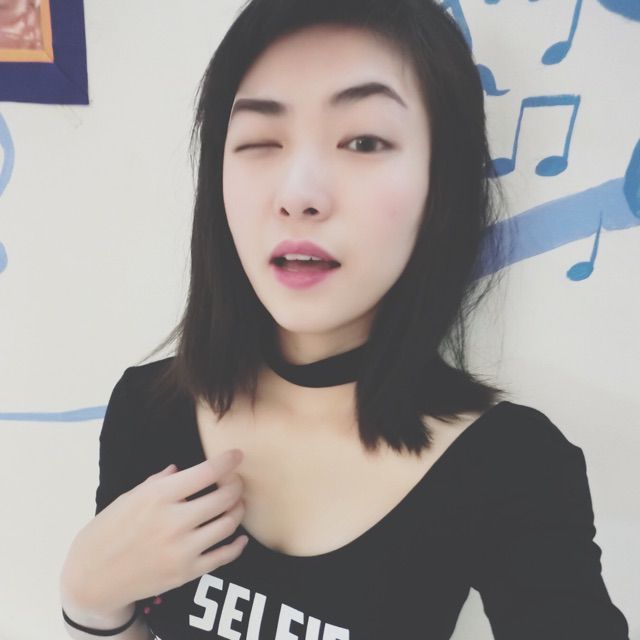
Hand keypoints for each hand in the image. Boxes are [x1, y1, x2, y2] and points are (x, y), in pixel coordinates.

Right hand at [62, 449, 247, 612]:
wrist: (91, 579)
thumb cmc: (107, 531)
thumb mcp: (128, 498)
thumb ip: (158, 482)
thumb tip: (179, 470)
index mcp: (158, 497)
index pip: (205, 473)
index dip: (227, 462)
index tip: (237, 455)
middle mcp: (173, 522)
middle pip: (223, 498)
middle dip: (236, 486)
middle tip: (237, 482)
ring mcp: (182, 550)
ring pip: (228, 525)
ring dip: (238, 511)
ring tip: (236, 504)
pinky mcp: (186, 573)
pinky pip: (223, 557)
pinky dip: (237, 545)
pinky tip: (239, 537)